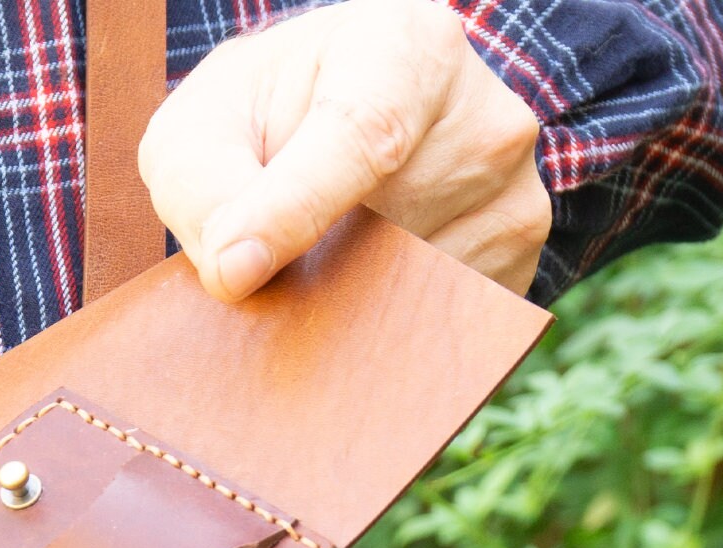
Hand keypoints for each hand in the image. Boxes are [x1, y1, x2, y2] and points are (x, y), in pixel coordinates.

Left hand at [138, 0, 550, 302]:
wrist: (339, 125)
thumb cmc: (263, 118)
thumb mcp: (203, 126)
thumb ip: (203, 186)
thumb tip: (236, 274)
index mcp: (405, 47)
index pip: (364, 137)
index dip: (292, 214)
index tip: (233, 274)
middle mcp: (482, 114)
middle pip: (386, 227)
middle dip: (310, 268)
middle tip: (264, 268)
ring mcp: (513, 189)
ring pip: (414, 287)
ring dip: (345, 304)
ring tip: (314, 263)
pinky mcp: (520, 256)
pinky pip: (444, 320)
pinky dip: (385, 326)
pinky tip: (356, 288)